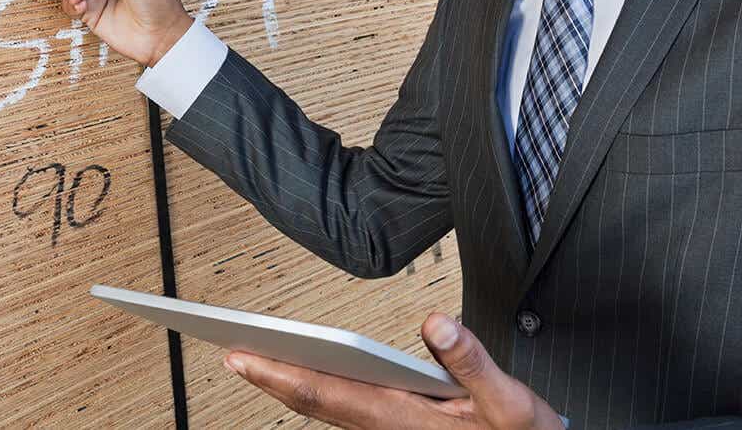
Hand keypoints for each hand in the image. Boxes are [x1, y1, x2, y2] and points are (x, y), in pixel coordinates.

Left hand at [222, 313, 564, 429]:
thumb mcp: (512, 405)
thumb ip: (472, 362)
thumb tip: (433, 322)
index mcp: (405, 419)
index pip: (327, 394)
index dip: (279, 374)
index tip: (241, 355)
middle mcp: (388, 427)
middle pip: (314, 401)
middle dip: (268, 376)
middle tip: (229, 350)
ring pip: (326, 406)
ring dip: (287, 382)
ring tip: (256, 355)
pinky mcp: (399, 427)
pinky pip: (344, 409)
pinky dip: (316, 389)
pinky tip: (308, 373)